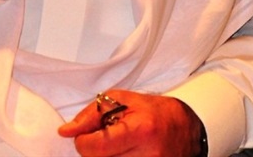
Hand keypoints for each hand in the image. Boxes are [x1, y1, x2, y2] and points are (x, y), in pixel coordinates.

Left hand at [58, 90, 204, 155]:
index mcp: (140, 130)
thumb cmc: (154, 111)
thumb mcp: (122, 101)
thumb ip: (91, 114)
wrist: (186, 130)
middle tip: (102, 138)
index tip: (84, 136)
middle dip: (93, 150)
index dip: (83, 141)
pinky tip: (123, 153)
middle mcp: (147, 155)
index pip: (96, 146)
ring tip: (116, 145)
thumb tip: (66, 131)